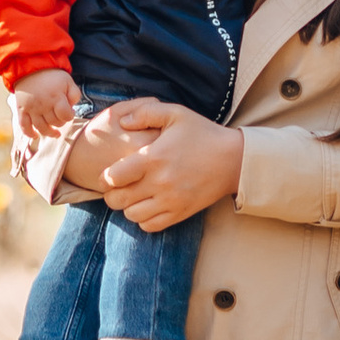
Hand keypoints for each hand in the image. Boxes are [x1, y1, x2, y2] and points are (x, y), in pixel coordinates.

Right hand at [10, 69, 80, 144]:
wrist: (30, 68)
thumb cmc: (52, 76)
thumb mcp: (68, 81)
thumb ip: (74, 94)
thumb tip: (72, 108)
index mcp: (56, 97)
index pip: (66, 116)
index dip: (69, 116)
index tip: (69, 112)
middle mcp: (43, 105)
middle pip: (54, 122)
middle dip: (60, 122)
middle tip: (60, 117)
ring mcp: (31, 108)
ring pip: (41, 128)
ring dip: (49, 133)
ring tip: (55, 133)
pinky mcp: (21, 110)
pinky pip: (24, 126)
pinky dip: (29, 133)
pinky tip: (36, 136)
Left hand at [70, 98, 246, 231]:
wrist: (233, 159)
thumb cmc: (202, 133)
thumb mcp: (175, 113)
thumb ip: (145, 112)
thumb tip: (122, 122)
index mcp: (154, 158)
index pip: (113, 177)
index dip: (105, 177)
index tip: (108, 174)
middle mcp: (160, 183)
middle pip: (118, 201)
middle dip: (112, 194)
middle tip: (117, 187)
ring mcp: (171, 201)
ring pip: (131, 215)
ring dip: (127, 207)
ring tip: (133, 195)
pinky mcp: (181, 213)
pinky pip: (150, 226)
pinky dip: (143, 219)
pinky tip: (148, 205)